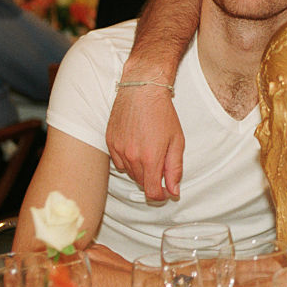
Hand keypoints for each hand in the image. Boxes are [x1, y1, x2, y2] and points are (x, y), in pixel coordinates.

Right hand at [106, 80, 183, 199]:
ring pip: (129, 172)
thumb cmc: (163, 114)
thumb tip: (173, 191)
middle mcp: (131, 157)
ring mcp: (118, 150)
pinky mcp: (109, 142)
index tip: (166, 191)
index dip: (160, 195)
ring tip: (150, 150)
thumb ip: (174, 169)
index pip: (152, 192)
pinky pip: (118, 162)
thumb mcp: (177, 142)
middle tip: (162, 164)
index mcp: (150, 158)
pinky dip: (127, 160)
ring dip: (140, 169)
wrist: (142, 90)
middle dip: (152, 180)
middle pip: (141, 183)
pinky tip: (137, 146)